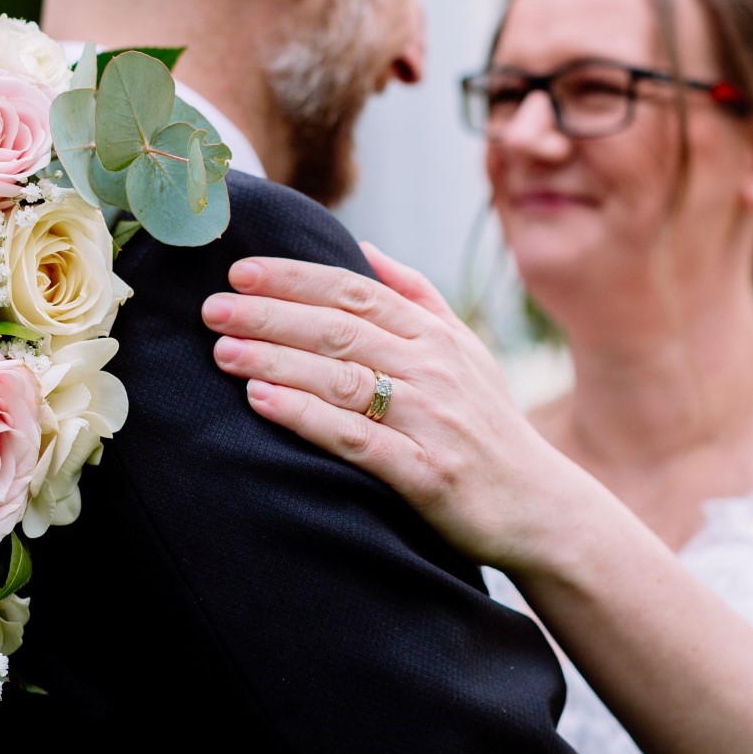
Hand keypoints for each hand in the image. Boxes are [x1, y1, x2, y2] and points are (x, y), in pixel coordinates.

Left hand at [201, 243, 589, 569]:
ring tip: (222, 351)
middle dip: (270, 314)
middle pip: (339, 329)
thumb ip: (417, 296)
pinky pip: (356, 438)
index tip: (241, 271)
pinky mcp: (425, 473)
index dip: (295, 277)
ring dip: (276, 360)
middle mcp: (433, 370)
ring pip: (341, 378)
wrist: (539, 505)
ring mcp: (430, 420)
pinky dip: (306, 416)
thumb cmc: (489, 425)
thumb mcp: (466, 350)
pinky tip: (261, 401)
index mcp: (436, 337)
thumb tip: (366, 247)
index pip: (355, 292)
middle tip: (213, 309)